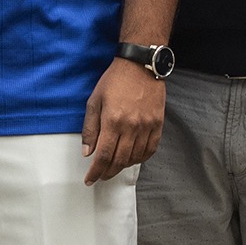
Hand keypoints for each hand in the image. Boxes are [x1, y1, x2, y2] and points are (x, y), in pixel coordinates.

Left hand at [83, 58, 163, 183]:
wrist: (140, 66)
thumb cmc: (114, 81)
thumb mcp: (94, 101)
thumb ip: (90, 128)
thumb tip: (87, 152)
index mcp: (113, 121)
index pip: (103, 156)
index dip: (96, 171)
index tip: (90, 179)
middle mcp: (131, 127)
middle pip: (119, 160)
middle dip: (108, 172)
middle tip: (101, 176)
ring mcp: (147, 126)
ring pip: (135, 158)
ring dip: (123, 167)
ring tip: (114, 167)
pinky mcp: (158, 124)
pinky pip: (150, 149)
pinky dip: (140, 158)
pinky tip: (132, 158)